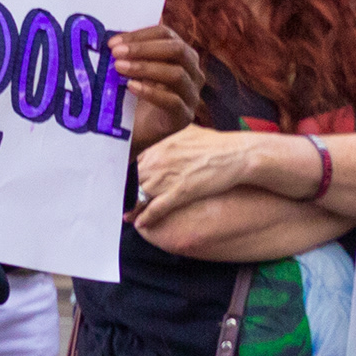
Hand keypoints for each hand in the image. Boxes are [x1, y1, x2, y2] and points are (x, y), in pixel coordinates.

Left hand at [112, 25, 206, 144]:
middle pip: (177, 50)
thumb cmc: (130, 95)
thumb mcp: (131, 70)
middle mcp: (192, 71)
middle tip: (116, 53)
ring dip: (145, 68)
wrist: (132, 133)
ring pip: (177, 74)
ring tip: (119, 68)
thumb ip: (127, 53)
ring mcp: (191, 95)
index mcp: (181, 53)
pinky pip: (173, 101)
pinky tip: (131, 87)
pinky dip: (151, 92)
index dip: (140, 35)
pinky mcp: (184, 117)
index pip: (166, 34)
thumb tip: (111, 37)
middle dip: (144, 49)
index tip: (112, 42)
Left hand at [129, 125, 257, 228]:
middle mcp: (159, 161)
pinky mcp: (180, 192)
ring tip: (126, 215)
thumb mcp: (189, 132)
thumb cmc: (216, 144)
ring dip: (132, 207)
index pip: (134, 164)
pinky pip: (157, 207)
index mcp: (159, 147)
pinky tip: (140, 223)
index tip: (123, 184)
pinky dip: (147, 217)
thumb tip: (168, 136)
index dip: (128, 176)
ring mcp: (168, 177)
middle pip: (133, 181)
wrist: (237, 154)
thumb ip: (173, 136)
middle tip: (119, 202)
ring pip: (141, 195)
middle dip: (126, 193)